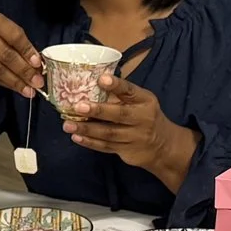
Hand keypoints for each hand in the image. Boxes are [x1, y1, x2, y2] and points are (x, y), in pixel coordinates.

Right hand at [0, 11, 43, 96]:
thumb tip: (36, 62)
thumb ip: (15, 40)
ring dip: (16, 81)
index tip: (38, 64)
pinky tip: (16, 88)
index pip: (14, 35)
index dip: (27, 51)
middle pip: (6, 55)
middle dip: (24, 71)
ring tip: (30, 90)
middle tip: (38, 82)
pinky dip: (6, 83)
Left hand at [64, 76, 195, 185]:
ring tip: (68, 124)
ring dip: (87, 129)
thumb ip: (122, 95)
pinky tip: (77, 137)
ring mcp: (134, 137)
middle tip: (78, 106)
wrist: (162, 145)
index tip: (102, 79)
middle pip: (119, 114)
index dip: (116, 85)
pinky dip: (90, 142)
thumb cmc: (145, 116)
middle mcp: (141, 118)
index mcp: (145, 101)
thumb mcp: (141, 102)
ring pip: (108, 133)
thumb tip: (92, 83)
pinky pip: (106, 146)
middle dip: (98, 110)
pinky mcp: (127, 151)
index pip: (130, 91)